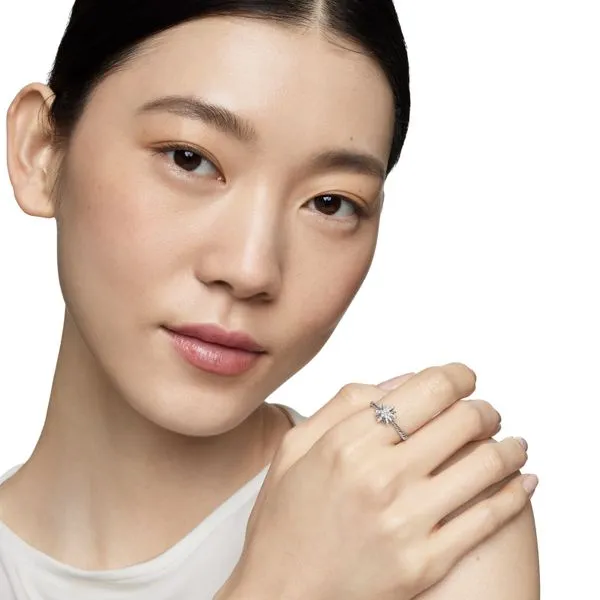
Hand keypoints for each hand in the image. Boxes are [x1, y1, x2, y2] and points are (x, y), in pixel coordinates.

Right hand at [216, 363, 530, 599]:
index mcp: (347, 442)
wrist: (282, 595)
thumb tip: (404, 380)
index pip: (427, 389)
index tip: (464, 378)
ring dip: (509, 446)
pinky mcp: (425, 562)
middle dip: (484, 409)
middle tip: (486, 412)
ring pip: (485, 464)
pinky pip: (489, 517)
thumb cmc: (286, 519)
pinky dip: (516, 493)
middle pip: (462, 421)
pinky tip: (523, 481)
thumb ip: (344, 403)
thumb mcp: (296, 446)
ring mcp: (406, 522)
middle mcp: (379, 477)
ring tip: (512, 444)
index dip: (456, 376)